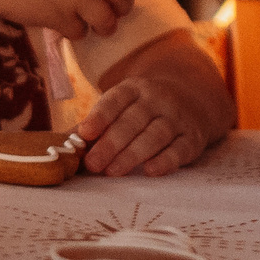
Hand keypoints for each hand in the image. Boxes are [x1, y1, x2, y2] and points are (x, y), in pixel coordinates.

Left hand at [75, 29, 236, 175]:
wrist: (193, 100)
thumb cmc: (143, 111)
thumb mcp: (121, 107)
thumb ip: (95, 125)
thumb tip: (66, 145)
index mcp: (134, 88)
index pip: (115, 100)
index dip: (99, 116)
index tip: (84, 133)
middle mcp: (157, 99)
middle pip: (133, 121)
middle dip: (111, 143)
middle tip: (92, 164)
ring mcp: (177, 118)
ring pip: (155, 135)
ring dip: (132, 154)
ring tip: (112, 171)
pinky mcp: (193, 138)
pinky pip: (180, 150)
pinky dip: (165, 161)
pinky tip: (149, 171)